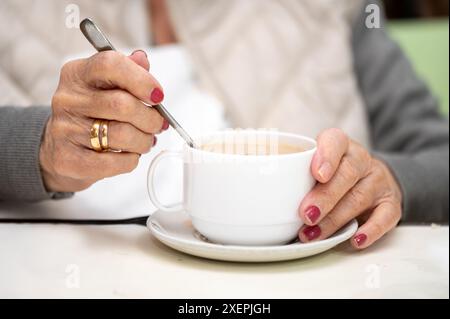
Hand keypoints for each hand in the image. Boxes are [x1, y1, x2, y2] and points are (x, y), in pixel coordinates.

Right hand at [40, 50, 167, 192]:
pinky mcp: (68, 159)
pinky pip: (114, 162)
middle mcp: (67, 99)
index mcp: (77, 74)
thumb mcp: (106, 86)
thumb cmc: (92, 113)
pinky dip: (131, 160)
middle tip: (158, 125)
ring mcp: (65, 130)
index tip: (158, 96)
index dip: (141, 80)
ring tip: (145, 141)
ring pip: (122, 135)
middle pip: (122, 105)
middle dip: (151, 118)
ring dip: (144, 141)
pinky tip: (130, 155)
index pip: (110, 65)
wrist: (61, 148)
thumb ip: (127, 71)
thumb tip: (142, 59)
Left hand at [298, 128, 401, 248]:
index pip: (335, 141)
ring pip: (359, 198)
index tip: (316, 174)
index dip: (327, 156)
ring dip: (334, 219)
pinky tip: (355, 239)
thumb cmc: (332, 174)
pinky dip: (371, 230)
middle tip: (305, 214)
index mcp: (341, 145)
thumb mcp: (315, 165)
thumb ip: (297, 173)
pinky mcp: (390, 203)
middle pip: (346, 174)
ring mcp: (378, 181)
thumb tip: (266, 195)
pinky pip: (385, 216)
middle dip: (324, 197)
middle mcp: (361, 160)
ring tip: (313, 234)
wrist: (370, 179)